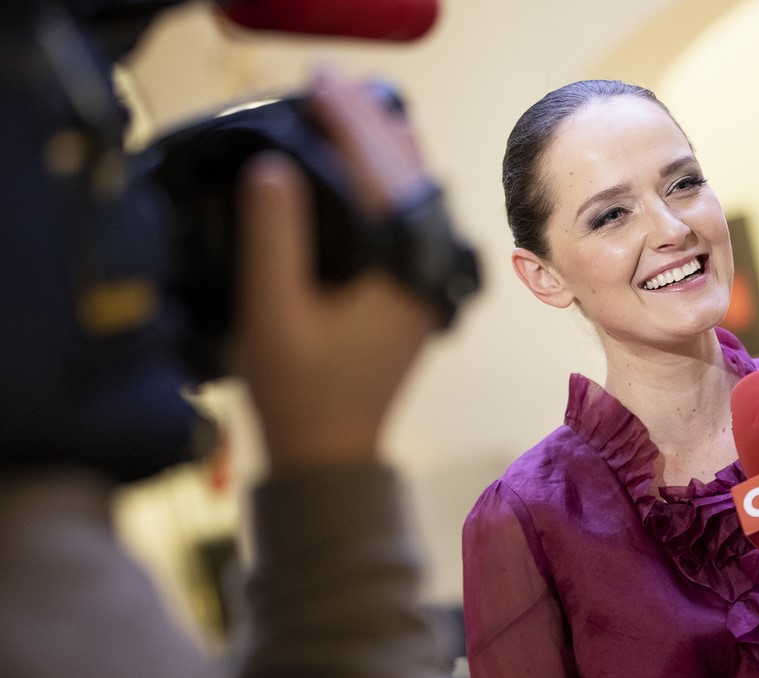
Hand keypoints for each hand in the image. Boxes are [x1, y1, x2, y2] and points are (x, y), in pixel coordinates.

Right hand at [233, 68, 439, 469]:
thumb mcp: (274, 313)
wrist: (331, 453)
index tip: (321, 88)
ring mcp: (428, 281)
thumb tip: (274, 168)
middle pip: (411, 177)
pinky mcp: (417, 290)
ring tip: (343, 113)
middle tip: (328, 88)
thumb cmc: (300, 393)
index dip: (351, 124)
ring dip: (384, 151)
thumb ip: (274, 238)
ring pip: (416, 196)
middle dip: (371, 126)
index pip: (382, 177)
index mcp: (404, 271)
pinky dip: (388, 184)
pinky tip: (362, 168)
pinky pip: (411, 220)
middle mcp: (429, 271)